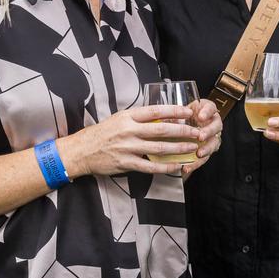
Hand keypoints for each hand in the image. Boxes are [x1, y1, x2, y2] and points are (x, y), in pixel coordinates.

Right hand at [57, 104, 201, 178]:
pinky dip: (164, 166)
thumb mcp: (119, 118)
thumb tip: (162, 117)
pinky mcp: (125, 163)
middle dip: (182, 131)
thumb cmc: (102, 133)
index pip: (155, 111)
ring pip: (158, 148)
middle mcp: (128, 130)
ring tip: (192, 148)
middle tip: (197, 132)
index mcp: (128, 116)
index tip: (188, 112)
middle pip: (161, 129)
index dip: (174, 111)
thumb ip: (138, 118)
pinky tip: (175, 166)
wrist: (81, 150)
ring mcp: (127, 147)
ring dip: (177, 149)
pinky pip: (149, 166)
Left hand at [182, 99, 222, 178]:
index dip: (207, 112)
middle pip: (216, 126)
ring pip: (213, 143)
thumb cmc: (183, 116)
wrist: (184, 128)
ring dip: (206, 149)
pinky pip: (204, 157)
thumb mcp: (180, 112)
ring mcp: (212, 137)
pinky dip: (196, 163)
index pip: (211, 108)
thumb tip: (164, 119)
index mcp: (207, 110)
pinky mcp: (207, 150)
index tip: (200, 117)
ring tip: (198, 154)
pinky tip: (187, 167)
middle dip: (208, 132)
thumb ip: (175, 115)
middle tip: (201, 136)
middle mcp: (212, 123)